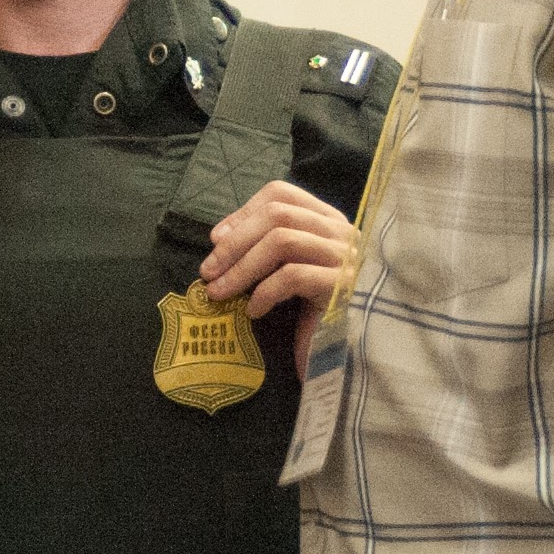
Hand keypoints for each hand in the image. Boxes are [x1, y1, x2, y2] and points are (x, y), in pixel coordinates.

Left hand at [200, 181, 356, 371]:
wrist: (345, 358)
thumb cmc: (314, 315)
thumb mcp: (287, 273)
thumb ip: (264, 250)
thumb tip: (220, 237)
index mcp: (327, 221)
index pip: (282, 194)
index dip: (244, 212)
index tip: (216, 240)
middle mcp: (341, 232)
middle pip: (277, 215)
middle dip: (234, 242)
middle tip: (208, 271)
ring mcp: (345, 257)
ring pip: (282, 241)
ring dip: (241, 267)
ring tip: (219, 292)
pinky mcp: (343, 287)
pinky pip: (293, 276)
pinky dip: (265, 292)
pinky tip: (254, 311)